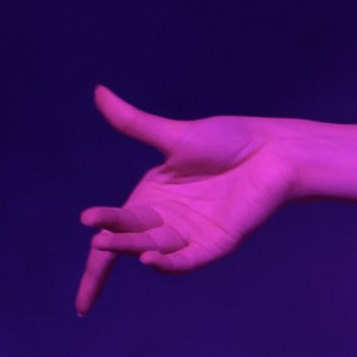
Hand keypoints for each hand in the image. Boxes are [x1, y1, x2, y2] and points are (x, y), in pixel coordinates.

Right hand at [75, 86, 303, 312]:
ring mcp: (191, 236)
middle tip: (95, 233)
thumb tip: (98, 91)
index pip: (114, 228)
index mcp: (150, 198)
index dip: (98, 244)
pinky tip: (148, 260)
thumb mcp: (174, 136)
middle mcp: (166, 222)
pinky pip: (187, 262)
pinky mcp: (216, 245)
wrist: (273, 151)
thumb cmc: (228, 142)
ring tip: (106, 243)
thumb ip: (134, 123)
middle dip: (111, 241)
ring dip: (131, 249)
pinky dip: (167, 264)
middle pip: (129, 239)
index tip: (83, 229)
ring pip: (152, 251)